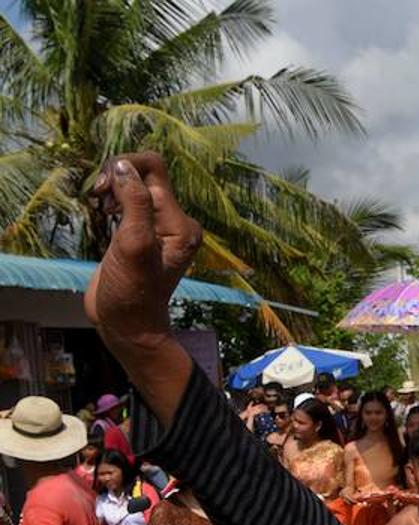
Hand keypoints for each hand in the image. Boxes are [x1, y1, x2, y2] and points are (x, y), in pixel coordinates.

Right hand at [85, 154, 200, 361]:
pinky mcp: (139, 232)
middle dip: (116, 176)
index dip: (124, 169)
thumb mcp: (133, 245)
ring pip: (133, 185)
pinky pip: (126, 200)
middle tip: (98, 198)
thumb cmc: (132, 293)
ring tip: (100, 208)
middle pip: (143, 173)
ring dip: (111, 188)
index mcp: (181, 222)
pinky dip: (110, 200)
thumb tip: (123, 166)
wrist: (127, 325)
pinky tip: (103, 213)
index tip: (103, 191)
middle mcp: (174, 221)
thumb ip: (133, 203)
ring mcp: (156, 227)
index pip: (153, 168)